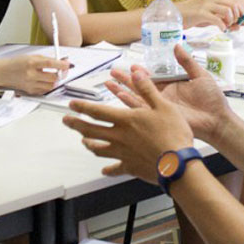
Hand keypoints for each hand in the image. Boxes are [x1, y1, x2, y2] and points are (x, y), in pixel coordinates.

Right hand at [0, 55, 69, 94]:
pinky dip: (48, 86)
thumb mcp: (31, 56)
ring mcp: (30, 84)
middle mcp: (31, 75)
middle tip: (62, 71)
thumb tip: (61, 61)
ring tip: (53, 75)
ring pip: (50, 86)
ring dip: (54, 80)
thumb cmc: (16, 63)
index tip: (68, 64)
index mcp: (31, 63)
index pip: (50, 64)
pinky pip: (45, 90)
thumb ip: (46, 59)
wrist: (3, 72)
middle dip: (60, 74)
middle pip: (53, 78)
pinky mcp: (30, 91)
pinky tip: (45, 81)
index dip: (61, 65)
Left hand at [62, 68, 193, 181]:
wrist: (177, 164)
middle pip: (90, 130)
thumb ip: (147, 89)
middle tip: (66, 121)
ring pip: (98, 148)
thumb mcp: (163, 105)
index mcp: (125, 119)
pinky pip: (115, 169)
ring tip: (83, 140)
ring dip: (89, 143)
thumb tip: (136, 73)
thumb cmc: (172, 135)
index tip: (72, 104)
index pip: (97, 111)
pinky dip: (108, 169)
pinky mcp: (130, 167)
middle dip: (76, 124)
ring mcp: (122, 153)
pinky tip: (105, 170)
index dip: (82, 106)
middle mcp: (119, 136)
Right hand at [107, 45, 230, 143]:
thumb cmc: (212, 99)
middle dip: (126, 79)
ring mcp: (160, 107)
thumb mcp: (200, 75)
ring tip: (109, 83)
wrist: (218, 119)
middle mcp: (163, 96)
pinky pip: (142, 109)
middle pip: (140, 86)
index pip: (151, 78)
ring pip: (137, 97)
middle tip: (113, 72)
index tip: (131, 65)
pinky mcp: (160, 117)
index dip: (141, 73)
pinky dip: (130, 103)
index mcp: (171, 85)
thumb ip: (187, 61)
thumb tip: (176, 45)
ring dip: (123, 90)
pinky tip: (119, 96)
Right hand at [178, 0, 243, 29]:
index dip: (240, 13)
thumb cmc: (190, 15)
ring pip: (228, 11)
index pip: (234, 2)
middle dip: (237, 17)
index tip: (239, 22)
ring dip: (230, 21)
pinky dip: (222, 26)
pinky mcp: (200, 13)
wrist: (173, 13)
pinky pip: (217, 20)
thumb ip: (221, 19)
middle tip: (233, 26)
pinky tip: (221, 30)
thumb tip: (237, 26)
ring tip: (226, 27)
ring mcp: (206, 5)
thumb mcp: (207, 15)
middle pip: (233, 6)